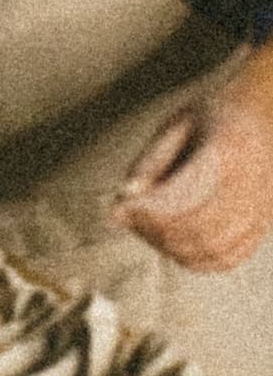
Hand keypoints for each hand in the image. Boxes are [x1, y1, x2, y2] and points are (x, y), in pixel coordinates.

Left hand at [111, 91, 272, 272]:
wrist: (263, 116)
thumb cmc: (211, 117)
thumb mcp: (176, 125)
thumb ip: (150, 162)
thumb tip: (124, 201)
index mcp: (229, 148)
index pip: (188, 192)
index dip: (150, 209)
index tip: (117, 210)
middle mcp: (252, 182)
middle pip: (202, 227)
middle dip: (157, 229)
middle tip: (129, 217)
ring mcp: (262, 206)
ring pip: (214, 248)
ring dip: (173, 246)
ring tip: (146, 226)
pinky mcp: (264, 222)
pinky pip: (228, 257)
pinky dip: (196, 259)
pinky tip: (172, 243)